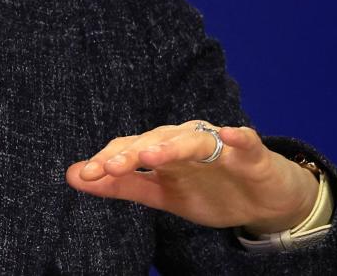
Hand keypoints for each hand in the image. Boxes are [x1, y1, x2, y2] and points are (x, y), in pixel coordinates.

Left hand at [65, 121, 318, 232]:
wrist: (263, 202)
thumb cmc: (209, 191)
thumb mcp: (161, 195)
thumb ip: (120, 185)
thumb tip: (73, 175)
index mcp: (163, 149)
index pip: (130, 149)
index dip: (108, 161)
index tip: (84, 174)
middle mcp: (186, 140)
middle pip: (156, 140)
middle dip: (131, 153)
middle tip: (108, 166)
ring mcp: (219, 145)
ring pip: (192, 140)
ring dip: (172, 146)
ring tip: (151, 155)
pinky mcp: (252, 153)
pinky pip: (245, 141)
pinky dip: (237, 136)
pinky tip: (229, 134)